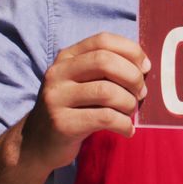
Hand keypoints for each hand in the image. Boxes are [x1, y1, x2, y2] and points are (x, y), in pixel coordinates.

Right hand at [21, 32, 149, 170]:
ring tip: (130, 113)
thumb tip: (144, 66)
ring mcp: (56, 98)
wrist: (37, 143)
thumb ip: (106, 70)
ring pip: (107, 91)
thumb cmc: (73, 109)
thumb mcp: (83, 83)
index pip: (103, 40)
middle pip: (105, 61)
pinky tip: (127, 130)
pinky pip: (104, 118)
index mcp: (66, 57)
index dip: (131, 51)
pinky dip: (124, 124)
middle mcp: (58, 73)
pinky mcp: (61, 123)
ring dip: (129, 103)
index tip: (145, 68)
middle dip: (132, 76)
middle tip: (141, 93)